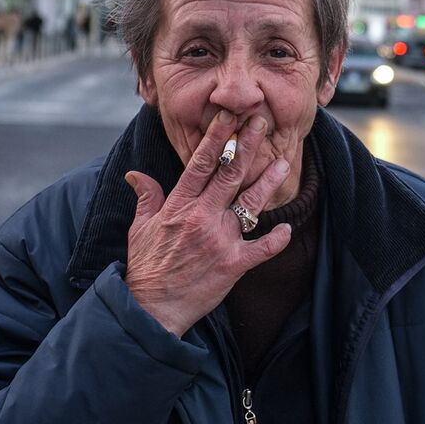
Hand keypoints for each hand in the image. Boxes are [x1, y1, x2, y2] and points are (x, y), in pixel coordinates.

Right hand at [123, 111, 292, 336]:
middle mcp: (202, 217)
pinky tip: (288, 229)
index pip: (201, 163)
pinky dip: (276, 240)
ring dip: (268, 182)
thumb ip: (146, 197)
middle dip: (247, 145)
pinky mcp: (234, 265)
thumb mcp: (140, 227)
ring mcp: (220, 240)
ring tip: (284, 162)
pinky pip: (261, 249)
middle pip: (230, 174)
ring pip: (250, 204)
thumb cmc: (146, 266)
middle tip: (262, 123)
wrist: (151, 307)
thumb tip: (136, 175)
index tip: (230, 116)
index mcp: (179, 205)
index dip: (217, 137)